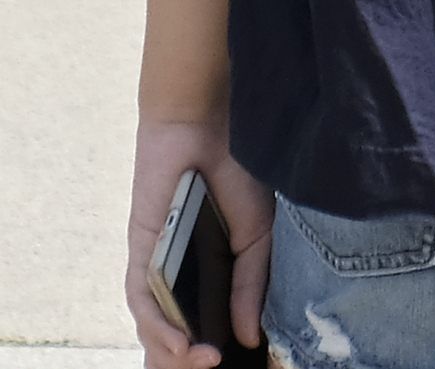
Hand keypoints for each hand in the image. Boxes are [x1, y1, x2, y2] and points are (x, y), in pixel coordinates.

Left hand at [125, 118, 270, 368]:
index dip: (214, 348)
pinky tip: (177, 346)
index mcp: (209, 271)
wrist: (211, 125)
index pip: (206, 323)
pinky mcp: (141, 254)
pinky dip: (159, 326)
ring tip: (199, 365)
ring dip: (172, 353)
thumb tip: (246, 338)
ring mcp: (156, 266)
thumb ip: (250, 286)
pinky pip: (143, 301)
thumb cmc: (238, 172)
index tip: (234, 364)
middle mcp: (177, 275)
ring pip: (154, 326)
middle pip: (173, 335)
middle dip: (187, 362)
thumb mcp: (257, 234)